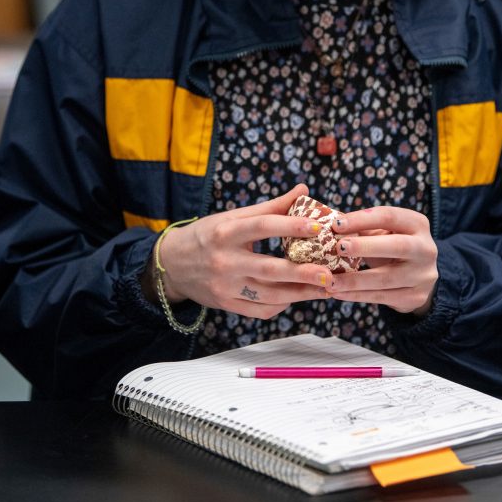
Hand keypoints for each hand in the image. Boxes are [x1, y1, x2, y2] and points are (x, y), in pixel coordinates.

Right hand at [145, 184, 333, 318]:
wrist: (172, 265)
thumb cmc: (208, 235)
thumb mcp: (233, 217)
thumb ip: (270, 207)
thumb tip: (303, 190)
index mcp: (225, 232)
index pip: (262, 226)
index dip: (290, 226)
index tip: (317, 227)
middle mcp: (224, 261)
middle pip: (269, 270)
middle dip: (302, 274)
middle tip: (329, 273)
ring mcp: (225, 287)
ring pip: (269, 296)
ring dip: (300, 294)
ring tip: (325, 289)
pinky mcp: (226, 305)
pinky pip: (260, 310)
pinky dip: (282, 305)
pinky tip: (296, 296)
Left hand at [329, 206, 437, 314]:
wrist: (417, 276)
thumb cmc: (391, 246)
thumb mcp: (383, 232)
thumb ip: (362, 228)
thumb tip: (328, 226)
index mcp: (417, 224)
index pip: (389, 216)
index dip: (362, 219)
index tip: (336, 225)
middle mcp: (426, 248)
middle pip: (398, 246)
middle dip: (366, 247)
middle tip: (338, 248)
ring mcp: (423, 275)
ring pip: (387, 278)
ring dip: (355, 280)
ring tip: (330, 280)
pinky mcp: (416, 297)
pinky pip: (383, 297)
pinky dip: (357, 295)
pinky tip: (338, 293)